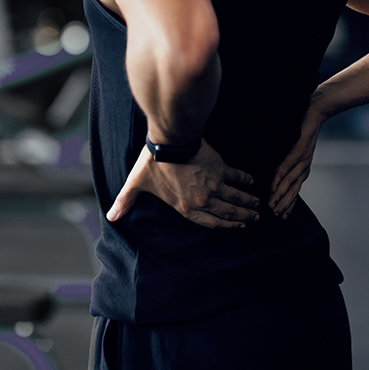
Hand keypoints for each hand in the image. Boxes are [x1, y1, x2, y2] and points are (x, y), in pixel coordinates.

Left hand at [107, 140, 259, 228]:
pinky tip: (252, 182)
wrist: (170, 142)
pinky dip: (246, 180)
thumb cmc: (152, 163)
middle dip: (242, 218)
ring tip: (257, 206)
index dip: (226, 227)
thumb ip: (126, 201)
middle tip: (254, 219)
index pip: (211, 222)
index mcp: (186, 207)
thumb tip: (111, 217)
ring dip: (247, 203)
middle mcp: (203, 199)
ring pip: (235, 198)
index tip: (237, 228)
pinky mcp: (220, 168)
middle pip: (227, 212)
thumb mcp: (136, 184)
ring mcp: (214, 184)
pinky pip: (237, 177)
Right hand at [269, 105, 324, 217]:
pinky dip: (279, 177)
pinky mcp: (298, 149)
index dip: (288, 204)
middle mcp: (304, 167)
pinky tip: (272, 185)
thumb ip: (287, 160)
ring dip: (280, 194)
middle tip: (274, 215)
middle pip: (293, 190)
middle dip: (283, 203)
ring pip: (289, 181)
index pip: (295, 190)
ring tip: (271, 204)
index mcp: (303, 168)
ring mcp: (302, 159)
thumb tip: (275, 170)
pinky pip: (287, 166)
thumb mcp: (295, 148)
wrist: (316, 111)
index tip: (281, 217)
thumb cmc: (303, 129)